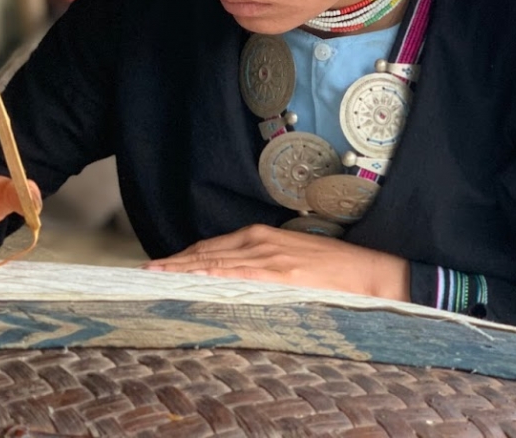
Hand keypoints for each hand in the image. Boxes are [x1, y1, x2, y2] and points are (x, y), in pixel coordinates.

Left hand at [142, 224, 409, 300]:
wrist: (369, 273)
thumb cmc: (332, 269)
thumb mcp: (291, 259)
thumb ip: (262, 264)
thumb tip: (233, 277)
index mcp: (261, 237)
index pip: (212, 247)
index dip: (183, 257)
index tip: (160, 265)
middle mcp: (260, 242)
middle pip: (206, 253)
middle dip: (175, 262)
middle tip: (146, 271)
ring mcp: (269, 257)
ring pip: (215, 262)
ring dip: (184, 269)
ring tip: (157, 276)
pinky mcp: (281, 273)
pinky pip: (239, 274)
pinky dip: (213, 275)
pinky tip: (193, 279)